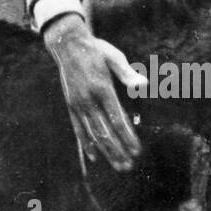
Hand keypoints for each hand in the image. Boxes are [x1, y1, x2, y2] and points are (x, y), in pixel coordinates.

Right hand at [43, 14, 144, 172]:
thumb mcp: (114, 56)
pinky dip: (85, 143)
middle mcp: (88, 100)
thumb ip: (127, 74)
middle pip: (104, 132)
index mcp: (101, 88)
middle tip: (129, 166)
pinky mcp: (71, 105)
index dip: (127, 137)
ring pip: (92, 134)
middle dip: (118, 150)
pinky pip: (78, 128)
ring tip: (118, 165)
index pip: (117, 119)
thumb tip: (143, 85)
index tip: (137, 151)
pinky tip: (93, 156)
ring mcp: (77, 104)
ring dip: (106, 151)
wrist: (67, 44)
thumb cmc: (96, 49)